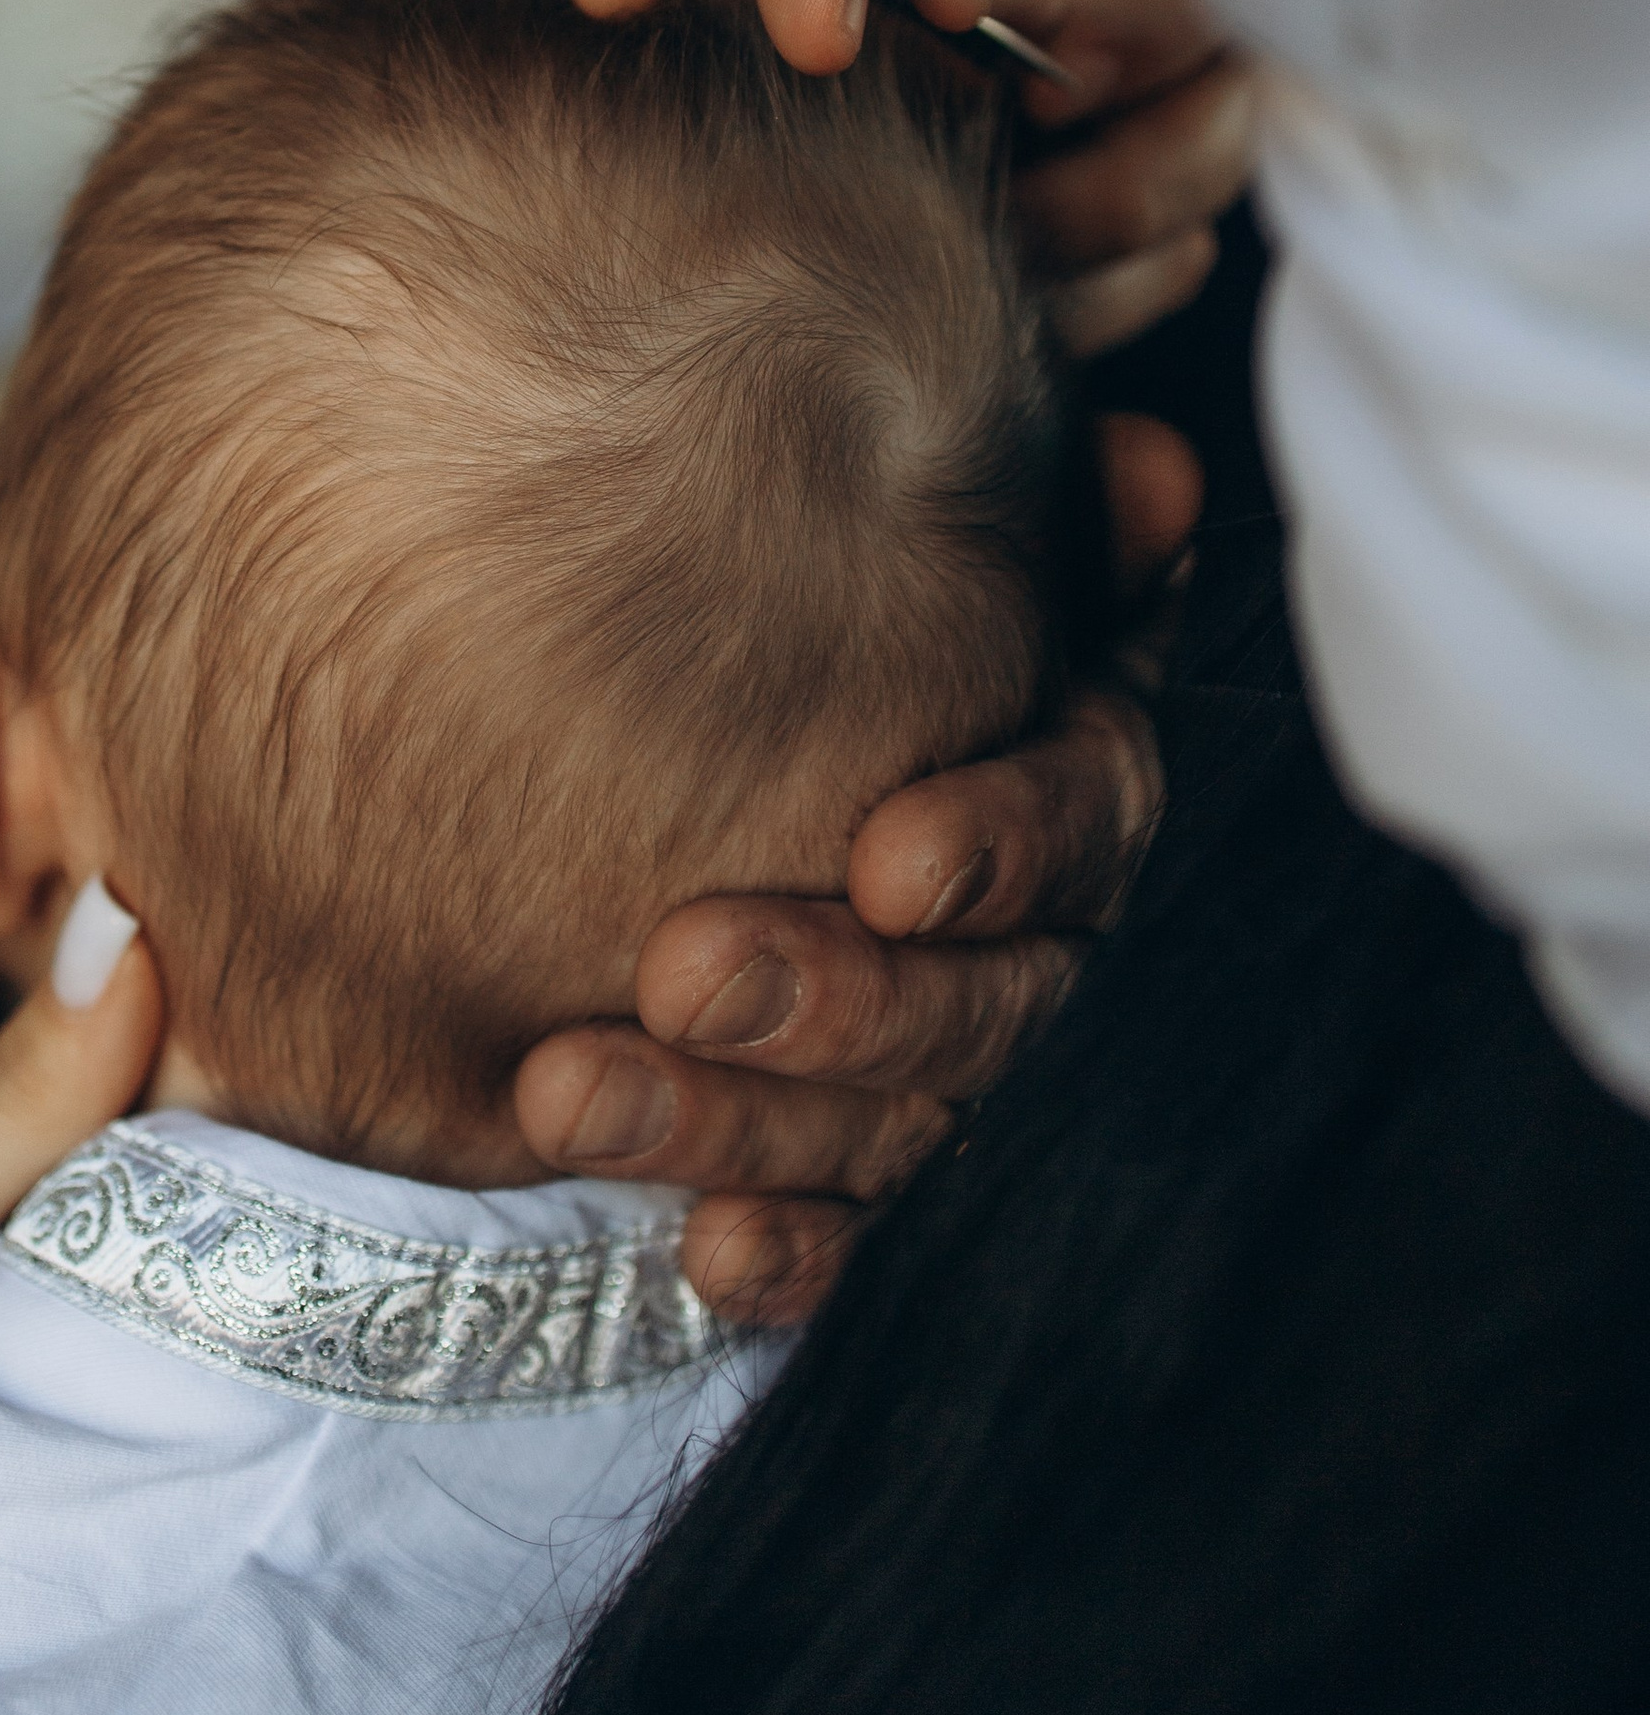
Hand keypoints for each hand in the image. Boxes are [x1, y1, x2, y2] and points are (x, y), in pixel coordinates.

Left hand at [513, 413, 1198, 1323]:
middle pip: (976, 988)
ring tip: (568, 1091)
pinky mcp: (824, 1147)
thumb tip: (1146, 461)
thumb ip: (1001, 458)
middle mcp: (1003, 913)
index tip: (892, 853)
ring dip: (740, 1120)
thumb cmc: (750, 540)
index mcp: (1040, 751)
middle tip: (678, 966)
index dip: (1009, 839)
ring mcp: (915, 1044)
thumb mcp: (850, 462)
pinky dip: (782, 1246)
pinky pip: (833, 1221)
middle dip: (835, 994)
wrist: (575, 669)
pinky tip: (702, 1256)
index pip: (1084, 810)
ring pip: (886, 1116)